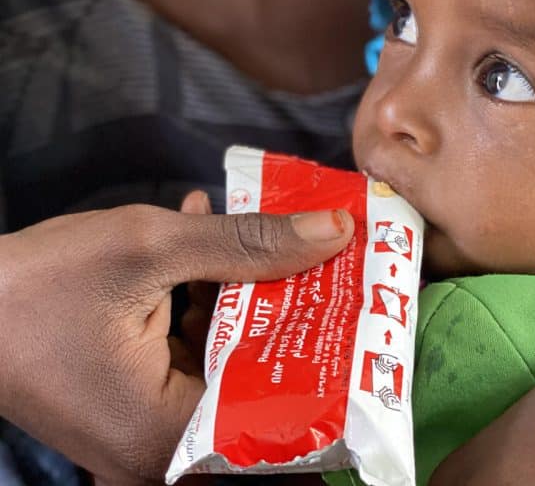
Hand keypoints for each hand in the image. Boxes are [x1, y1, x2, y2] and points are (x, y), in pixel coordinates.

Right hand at [0, 201, 352, 484]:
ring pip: (223, 355)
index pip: (282, 402)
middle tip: (313, 249)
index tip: (351, 290)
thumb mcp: (152, 248)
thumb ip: (248, 243)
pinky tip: (202, 238)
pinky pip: (188, 349)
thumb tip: (336, 231)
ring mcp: (145, 423)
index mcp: (172, 435)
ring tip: (255, 231)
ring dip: (237, 288)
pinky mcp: (132, 395)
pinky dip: (199, 296)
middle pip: (255, 374)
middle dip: (282, 302)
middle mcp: (164, 445)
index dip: (323, 341)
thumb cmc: (41, 282)